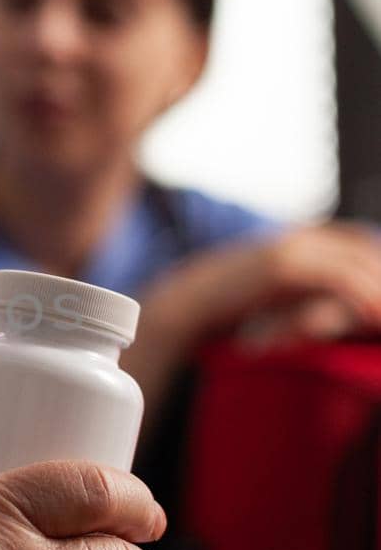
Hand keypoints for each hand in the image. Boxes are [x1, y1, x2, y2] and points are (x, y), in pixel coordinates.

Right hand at [146, 222, 380, 350]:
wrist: (188, 301)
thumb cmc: (228, 304)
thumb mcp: (275, 291)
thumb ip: (306, 291)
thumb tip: (339, 310)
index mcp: (300, 237)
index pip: (357, 242)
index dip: (376, 264)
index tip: (380, 298)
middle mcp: (300, 235)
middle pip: (363, 248)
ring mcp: (292, 246)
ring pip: (358, 261)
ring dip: (379, 289)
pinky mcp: (284, 264)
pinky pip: (337, 277)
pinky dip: (362, 295)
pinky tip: (374, 314)